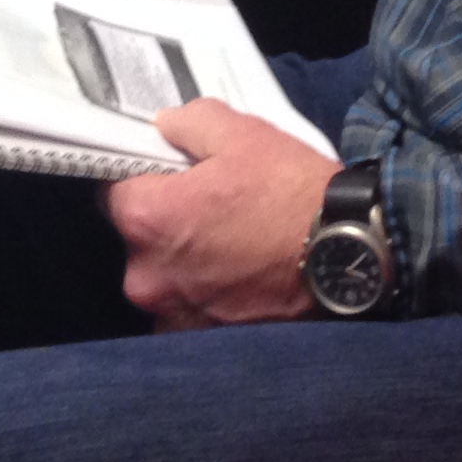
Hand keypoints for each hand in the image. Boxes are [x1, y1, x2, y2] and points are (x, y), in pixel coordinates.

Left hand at [105, 100, 338, 330]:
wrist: (346, 257)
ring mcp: (171, 313)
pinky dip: (205, 296)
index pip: (115, 188)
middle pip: (138, 237)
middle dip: (167, 222)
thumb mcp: (242, 134)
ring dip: (186, 263)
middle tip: (212, 208)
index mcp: (145, 218)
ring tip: (232, 247)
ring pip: (163, 276)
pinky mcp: (200, 339)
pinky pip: (187, 309)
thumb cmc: (291, 192)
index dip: (145, 177)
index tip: (174, 175)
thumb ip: (189, 122)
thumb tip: (164, 126)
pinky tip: (239, 279)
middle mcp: (144, 273)